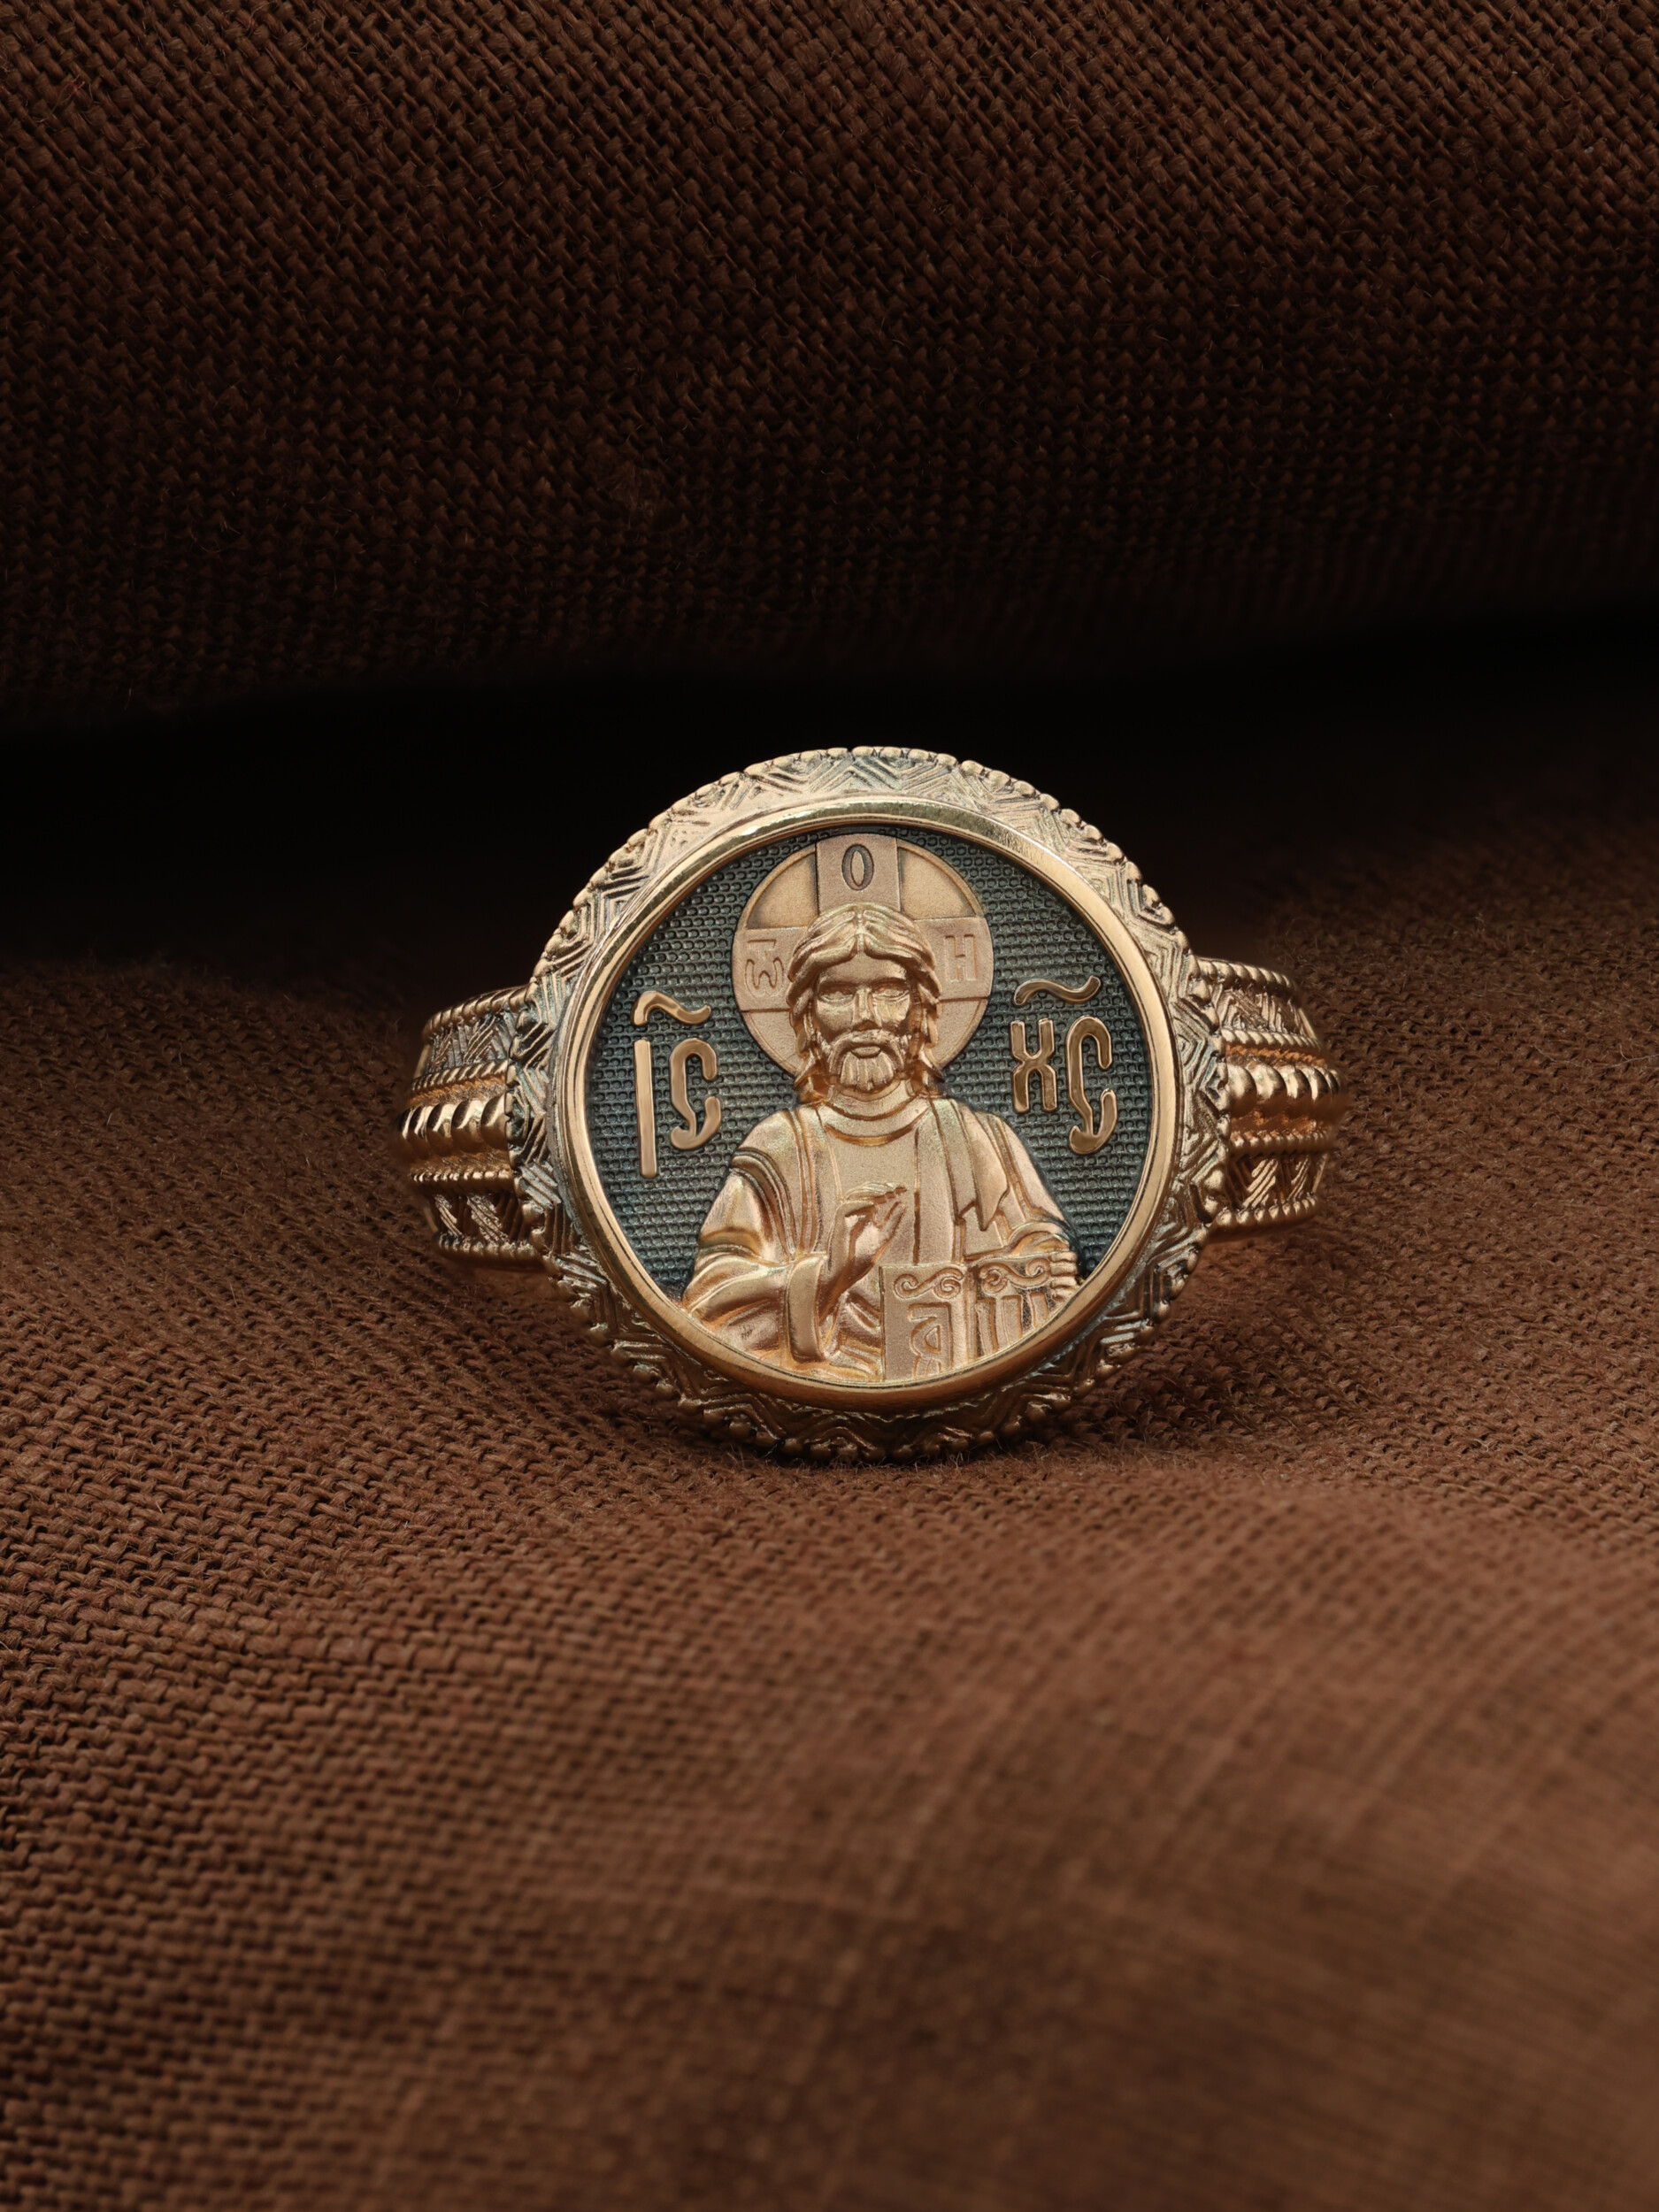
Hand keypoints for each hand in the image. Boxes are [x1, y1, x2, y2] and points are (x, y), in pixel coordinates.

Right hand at [821, 1184, 906, 1308]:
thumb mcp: (882, 1238)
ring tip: (887, 1193)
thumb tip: (903, 1204)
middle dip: (882, 1186)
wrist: (842, 1276)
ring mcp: (845, 1218)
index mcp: (865, 1215)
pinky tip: (873, 1205)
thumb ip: (892, 1222)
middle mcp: (854, 1213)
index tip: (904, 1188)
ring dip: (871, 1191)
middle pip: (866, 1190)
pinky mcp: (838, 1225)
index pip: (876, 1194)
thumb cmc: (858, 1260)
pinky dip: (858, 1204)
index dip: (889, 1188)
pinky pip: (845, 1208)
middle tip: (898, 1187)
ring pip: (854, 1194)